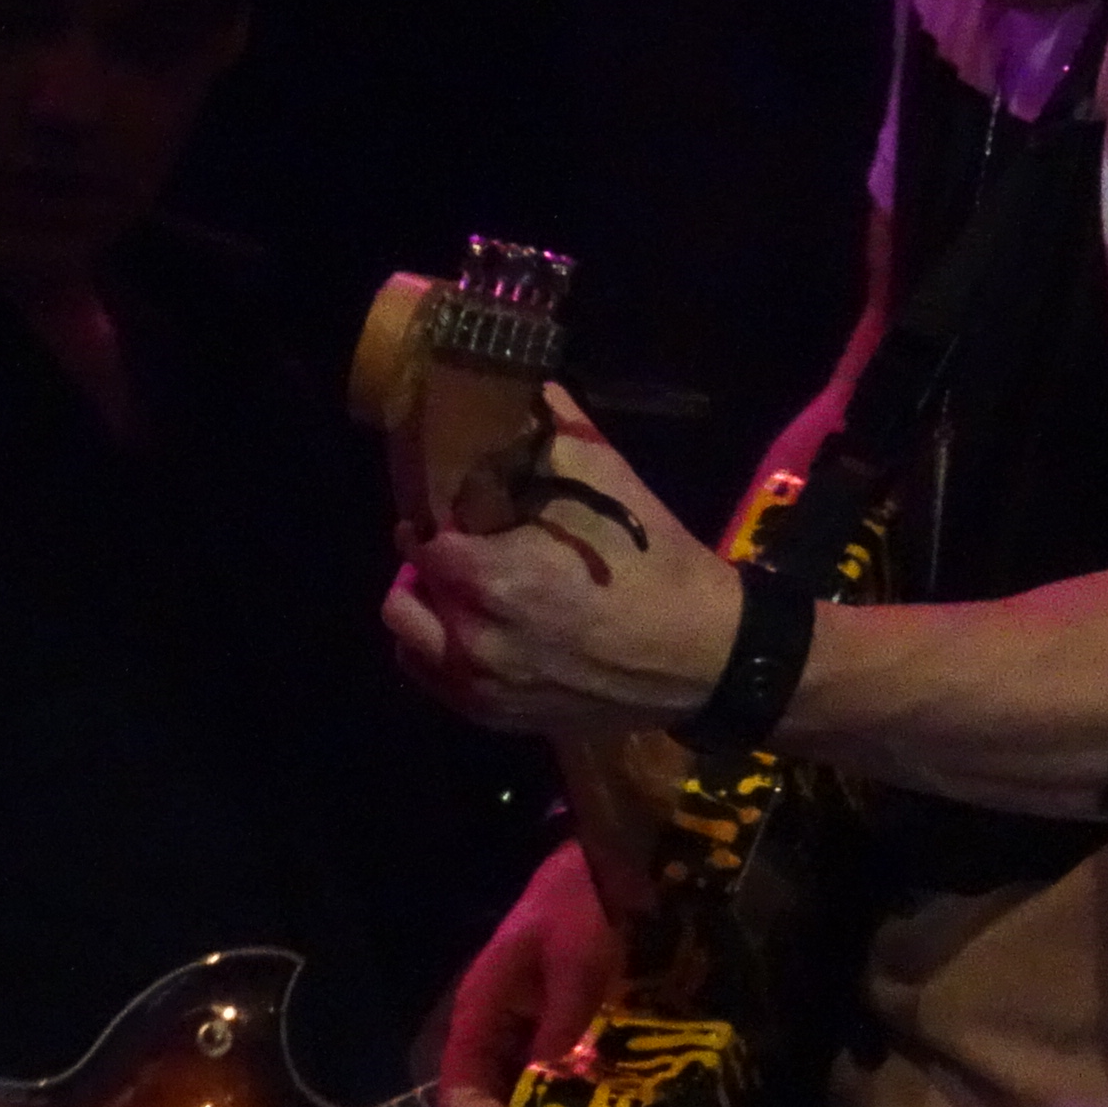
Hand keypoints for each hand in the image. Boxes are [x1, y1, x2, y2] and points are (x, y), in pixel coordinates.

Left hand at [383, 390, 741, 737]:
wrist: (703, 653)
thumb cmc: (654, 563)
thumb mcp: (608, 478)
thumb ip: (554, 428)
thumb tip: (522, 388)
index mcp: (491, 578)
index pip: (420, 540)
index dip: (434, 516)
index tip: (456, 507)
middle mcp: (473, 641)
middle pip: (404, 594)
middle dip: (427, 564)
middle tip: (463, 546)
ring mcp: (482, 689)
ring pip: (411, 642)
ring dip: (428, 610)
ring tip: (466, 591)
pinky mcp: (500, 718)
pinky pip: (437, 684)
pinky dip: (443, 653)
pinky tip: (480, 631)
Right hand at [426, 841, 616, 1106]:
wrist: (629, 857)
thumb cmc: (594, 901)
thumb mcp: (575, 965)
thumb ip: (554, 1033)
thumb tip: (530, 1104)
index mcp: (483, 1007)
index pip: (460, 1089)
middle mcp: (499, 1026)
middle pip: (483, 1106)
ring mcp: (532, 1031)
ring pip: (517, 1102)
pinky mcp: (567, 1033)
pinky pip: (552, 1085)